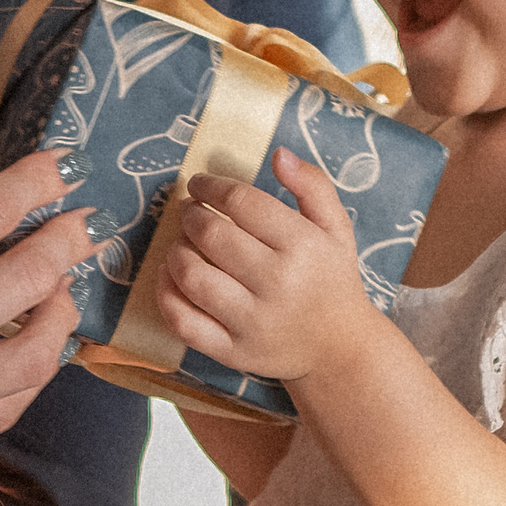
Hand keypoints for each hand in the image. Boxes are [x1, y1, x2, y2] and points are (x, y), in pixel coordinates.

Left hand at [156, 147, 378, 386]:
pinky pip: (183, 321)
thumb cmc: (332, 278)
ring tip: (183, 241)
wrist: (339, 348)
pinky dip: (166, 293)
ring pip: (191, 277)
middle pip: (212, 236)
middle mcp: (278, 284)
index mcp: (304, 246)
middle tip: (189, 210)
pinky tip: (170, 275)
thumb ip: (313, 185)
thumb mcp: (336, 227)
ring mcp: (253, 321)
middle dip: (190, 215)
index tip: (199, 183)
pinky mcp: (233, 351)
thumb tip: (278, 154)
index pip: (243, 203)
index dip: (212, 186)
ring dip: (176, 250)